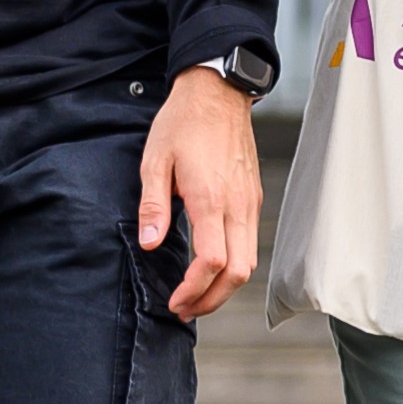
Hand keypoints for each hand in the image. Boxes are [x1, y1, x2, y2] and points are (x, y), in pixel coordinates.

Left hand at [142, 68, 262, 318]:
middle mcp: (237, 204)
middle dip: (213, 299)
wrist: (218, 94)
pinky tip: (212, 266)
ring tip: (199, 295)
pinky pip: (250, 243)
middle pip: (238, 272)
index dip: (194, 288)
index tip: (175, 300)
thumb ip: (154, 207)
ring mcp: (250, 202)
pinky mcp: (253, 197)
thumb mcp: (155, 161)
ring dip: (225, 286)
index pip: (212, 261)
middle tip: (186, 309)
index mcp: (210, 197)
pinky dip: (234, 265)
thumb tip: (149, 244)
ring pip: (249, 261)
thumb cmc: (184, 123)